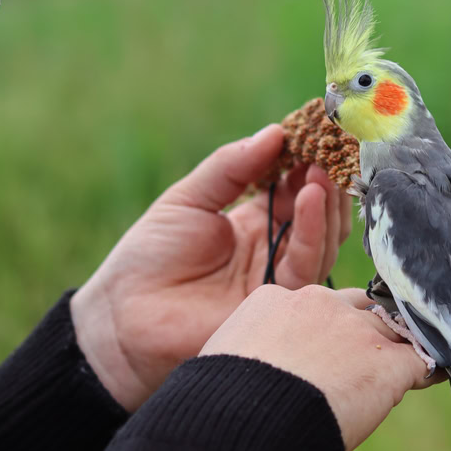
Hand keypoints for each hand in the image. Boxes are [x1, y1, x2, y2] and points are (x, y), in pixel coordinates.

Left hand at [70, 124, 352, 411]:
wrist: (122, 317)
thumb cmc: (149, 257)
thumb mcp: (190, 198)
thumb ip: (232, 167)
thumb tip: (276, 132)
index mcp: (257, 224)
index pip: (297, 191)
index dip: (308, 163)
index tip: (318, 134)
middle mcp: (275, 251)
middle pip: (319, 216)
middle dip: (325, 181)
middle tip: (327, 150)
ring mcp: (278, 279)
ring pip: (322, 241)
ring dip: (324, 203)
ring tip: (319, 170)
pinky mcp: (276, 304)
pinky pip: (306, 266)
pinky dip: (312, 230)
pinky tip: (309, 198)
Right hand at [200, 285, 443, 450]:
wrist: (241, 424)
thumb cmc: (223, 407)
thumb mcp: (231, 361)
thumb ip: (258, 351)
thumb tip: (269, 371)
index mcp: (274, 300)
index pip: (313, 305)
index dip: (324, 330)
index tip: (325, 352)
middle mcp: (318, 303)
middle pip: (357, 307)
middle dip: (363, 329)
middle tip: (364, 359)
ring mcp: (355, 329)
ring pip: (390, 327)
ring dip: (396, 345)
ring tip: (405, 365)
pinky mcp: (384, 360)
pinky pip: (420, 357)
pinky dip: (428, 367)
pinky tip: (433, 376)